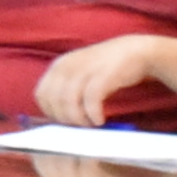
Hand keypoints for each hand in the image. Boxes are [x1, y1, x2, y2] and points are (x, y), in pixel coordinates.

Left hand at [33, 33, 173, 127]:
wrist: (135, 50)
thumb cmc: (105, 68)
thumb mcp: (78, 73)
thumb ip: (65, 89)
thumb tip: (56, 116)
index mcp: (58, 66)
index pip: (41, 95)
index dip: (50, 112)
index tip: (64, 121)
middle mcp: (67, 66)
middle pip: (53, 101)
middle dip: (64, 118)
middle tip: (79, 126)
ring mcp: (84, 69)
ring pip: (68, 102)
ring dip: (78, 119)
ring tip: (89, 124)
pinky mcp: (103, 75)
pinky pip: (90, 100)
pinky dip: (92, 114)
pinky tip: (99, 120)